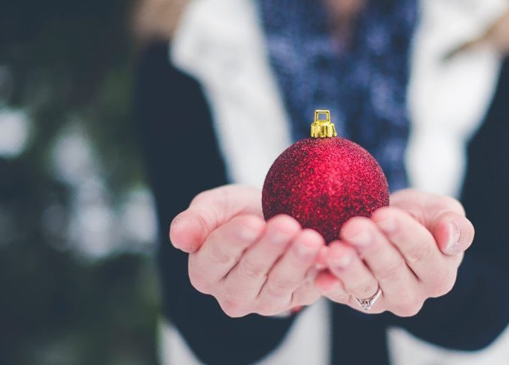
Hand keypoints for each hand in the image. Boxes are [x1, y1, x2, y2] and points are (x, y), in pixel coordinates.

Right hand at [170, 185, 324, 317]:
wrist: (271, 219)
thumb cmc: (237, 212)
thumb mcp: (214, 207)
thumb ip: (195, 221)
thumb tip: (178, 237)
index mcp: (205, 271)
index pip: (217, 256)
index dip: (235, 240)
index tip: (251, 222)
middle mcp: (231, 294)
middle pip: (251, 271)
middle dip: (271, 247)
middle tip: (288, 225)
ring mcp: (264, 301)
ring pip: (280, 284)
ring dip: (297, 261)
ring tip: (311, 238)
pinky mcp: (295, 301)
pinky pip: (308, 289)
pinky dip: (319, 273)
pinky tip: (329, 255)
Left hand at [314, 189, 474, 316]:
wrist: (388, 224)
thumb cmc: (419, 218)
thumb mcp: (443, 212)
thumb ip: (455, 225)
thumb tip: (450, 236)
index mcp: (439, 274)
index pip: (422, 253)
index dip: (402, 234)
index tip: (383, 215)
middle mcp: (412, 294)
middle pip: (391, 271)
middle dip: (372, 248)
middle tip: (353, 227)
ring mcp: (382, 301)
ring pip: (365, 287)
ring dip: (348, 269)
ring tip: (334, 251)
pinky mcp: (354, 301)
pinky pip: (341, 295)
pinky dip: (329, 285)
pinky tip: (319, 275)